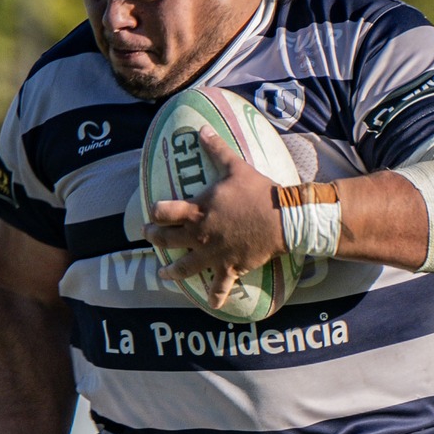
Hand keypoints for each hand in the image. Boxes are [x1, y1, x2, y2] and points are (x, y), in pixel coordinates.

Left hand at [145, 129, 286, 308]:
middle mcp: (200, 234)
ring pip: (185, 267)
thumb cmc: (258, 191)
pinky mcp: (230, 267)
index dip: (156, 212)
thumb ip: (216, 150)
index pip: (164, 212)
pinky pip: (220, 286)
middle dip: (155, 238)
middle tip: (149, 237)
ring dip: (172, 272)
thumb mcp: (236, 167)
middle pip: (167, 240)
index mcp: (199, 210)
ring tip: (163, 274)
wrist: (284, 217)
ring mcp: (213, 253)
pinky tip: (211, 304)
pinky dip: (215, 296)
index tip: (152, 212)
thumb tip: (202, 129)